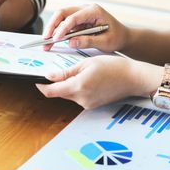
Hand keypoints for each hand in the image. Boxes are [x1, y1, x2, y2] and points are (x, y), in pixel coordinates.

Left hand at [36, 55, 154, 108]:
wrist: (133, 78)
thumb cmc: (114, 67)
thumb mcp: (87, 63)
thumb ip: (66, 72)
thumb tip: (49, 76)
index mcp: (79, 86)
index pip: (51, 92)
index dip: (41, 86)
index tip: (36, 80)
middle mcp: (82, 99)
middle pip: (59, 93)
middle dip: (56, 83)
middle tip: (57, 70)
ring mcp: (87, 104)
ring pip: (69, 95)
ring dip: (68, 85)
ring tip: (80, 72)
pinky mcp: (92, 105)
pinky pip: (78, 97)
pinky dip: (77, 89)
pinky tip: (87, 79)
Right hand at [42, 4, 127, 51]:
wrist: (122, 36)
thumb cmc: (116, 37)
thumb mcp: (105, 42)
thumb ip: (88, 41)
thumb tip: (71, 42)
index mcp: (94, 11)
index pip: (74, 17)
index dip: (63, 28)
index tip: (56, 39)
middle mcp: (85, 9)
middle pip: (63, 13)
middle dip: (52, 25)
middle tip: (45, 38)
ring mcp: (80, 14)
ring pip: (60, 17)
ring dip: (52, 29)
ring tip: (46, 43)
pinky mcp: (77, 21)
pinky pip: (64, 24)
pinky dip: (57, 32)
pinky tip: (52, 41)